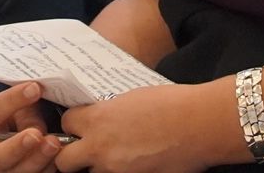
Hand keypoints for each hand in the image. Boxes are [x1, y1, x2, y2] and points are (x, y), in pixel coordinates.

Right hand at [0, 81, 62, 172]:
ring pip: (18, 171)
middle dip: (17, 146)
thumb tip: (39, 117)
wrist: (20, 132)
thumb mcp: (19, 105)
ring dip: (38, 158)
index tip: (34, 88)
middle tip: (35, 134)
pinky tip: (59, 154)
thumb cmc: (18, 114)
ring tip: (53, 143)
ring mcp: (5, 169)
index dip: (12, 100)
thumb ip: (26, 109)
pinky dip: (48, 166)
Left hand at [55, 81, 239, 172]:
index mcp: (98, 119)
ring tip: (118, 156)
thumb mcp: (132, 98)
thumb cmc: (172, 104)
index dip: (73, 124)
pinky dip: (121, 172)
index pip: (65, 123)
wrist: (200, 124)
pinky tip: (134, 163)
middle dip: (72, 154)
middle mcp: (100, 147)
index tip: (82, 124)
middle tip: (88, 148)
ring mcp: (115, 170)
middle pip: (64, 160)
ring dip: (98, 166)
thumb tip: (100, 118)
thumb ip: (109, 112)